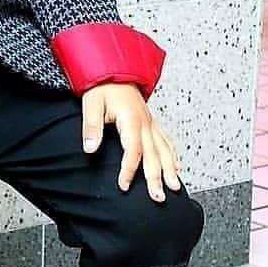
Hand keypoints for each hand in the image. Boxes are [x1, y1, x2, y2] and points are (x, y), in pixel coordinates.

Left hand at [81, 81, 181, 200]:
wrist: (113, 69)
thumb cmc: (102, 86)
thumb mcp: (91, 104)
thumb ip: (92, 127)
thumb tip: (90, 148)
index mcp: (131, 120)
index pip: (133, 151)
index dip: (129, 170)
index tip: (124, 185)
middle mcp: (145, 122)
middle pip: (154, 155)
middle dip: (157, 178)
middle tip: (158, 197)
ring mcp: (151, 122)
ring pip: (164, 149)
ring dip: (170, 169)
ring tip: (175, 187)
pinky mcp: (152, 121)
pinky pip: (166, 140)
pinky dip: (173, 154)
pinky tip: (176, 165)